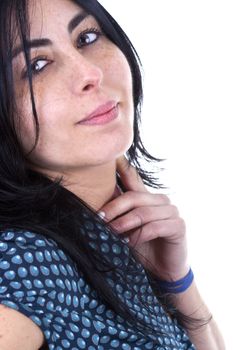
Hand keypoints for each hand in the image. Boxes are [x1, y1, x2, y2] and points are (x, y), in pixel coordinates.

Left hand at [99, 155, 189, 280]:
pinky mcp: (178, 226)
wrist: (162, 270)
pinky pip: (156, 226)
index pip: (133, 178)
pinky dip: (140, 235)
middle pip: (133, 197)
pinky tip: (129, 243)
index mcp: (146, 198)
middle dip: (114, 209)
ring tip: (112, 234)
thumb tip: (94, 199)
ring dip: (125, 224)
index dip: (123, 166)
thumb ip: (117, 213)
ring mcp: (171, 211)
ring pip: (144, 212)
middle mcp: (160, 200)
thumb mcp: (125, 228)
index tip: (112, 157)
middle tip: (99, 220)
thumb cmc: (140, 247)